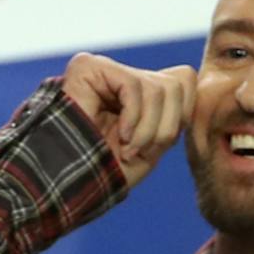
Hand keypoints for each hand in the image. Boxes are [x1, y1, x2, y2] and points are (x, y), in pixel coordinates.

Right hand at [59, 53, 196, 186]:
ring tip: (127, 148)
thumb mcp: (153, 145)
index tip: (158, 146)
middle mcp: (123, 75)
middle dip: (166, 127)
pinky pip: (134, 86)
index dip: (181, 115)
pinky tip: (119, 136)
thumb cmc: (107, 170)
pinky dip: (133, 118)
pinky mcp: (88, 67)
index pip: (185, 79)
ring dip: (148, 130)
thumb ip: (175, 114)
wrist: (66, 186)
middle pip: (177, 83)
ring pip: (159, 88)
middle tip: (139, 150)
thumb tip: (188, 77)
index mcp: (140, 91)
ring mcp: (105, 69)